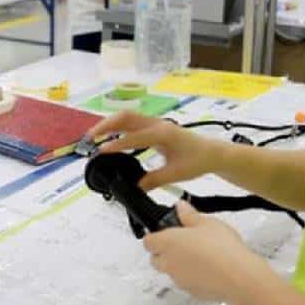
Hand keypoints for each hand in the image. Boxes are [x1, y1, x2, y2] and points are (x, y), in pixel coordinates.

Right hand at [87, 112, 222, 189]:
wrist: (213, 153)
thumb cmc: (197, 161)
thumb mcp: (176, 174)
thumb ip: (154, 180)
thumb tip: (135, 187)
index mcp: (163, 134)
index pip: (135, 137)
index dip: (117, 144)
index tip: (102, 151)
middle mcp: (157, 124)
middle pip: (126, 117)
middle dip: (106, 125)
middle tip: (91, 137)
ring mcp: (155, 123)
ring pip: (127, 116)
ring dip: (110, 123)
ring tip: (94, 135)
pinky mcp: (154, 126)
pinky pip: (132, 121)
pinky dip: (117, 125)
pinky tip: (109, 135)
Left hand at [144, 201, 274, 302]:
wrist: (239, 277)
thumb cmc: (220, 246)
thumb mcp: (206, 222)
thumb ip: (189, 214)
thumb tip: (180, 207)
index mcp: (166, 243)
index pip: (148, 241)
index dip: (154, 235)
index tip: (165, 230)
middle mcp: (168, 263)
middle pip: (156, 259)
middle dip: (164, 252)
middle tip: (181, 242)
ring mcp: (180, 280)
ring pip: (171, 272)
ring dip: (179, 265)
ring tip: (199, 255)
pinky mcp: (194, 293)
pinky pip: (187, 283)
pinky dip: (193, 277)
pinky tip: (210, 270)